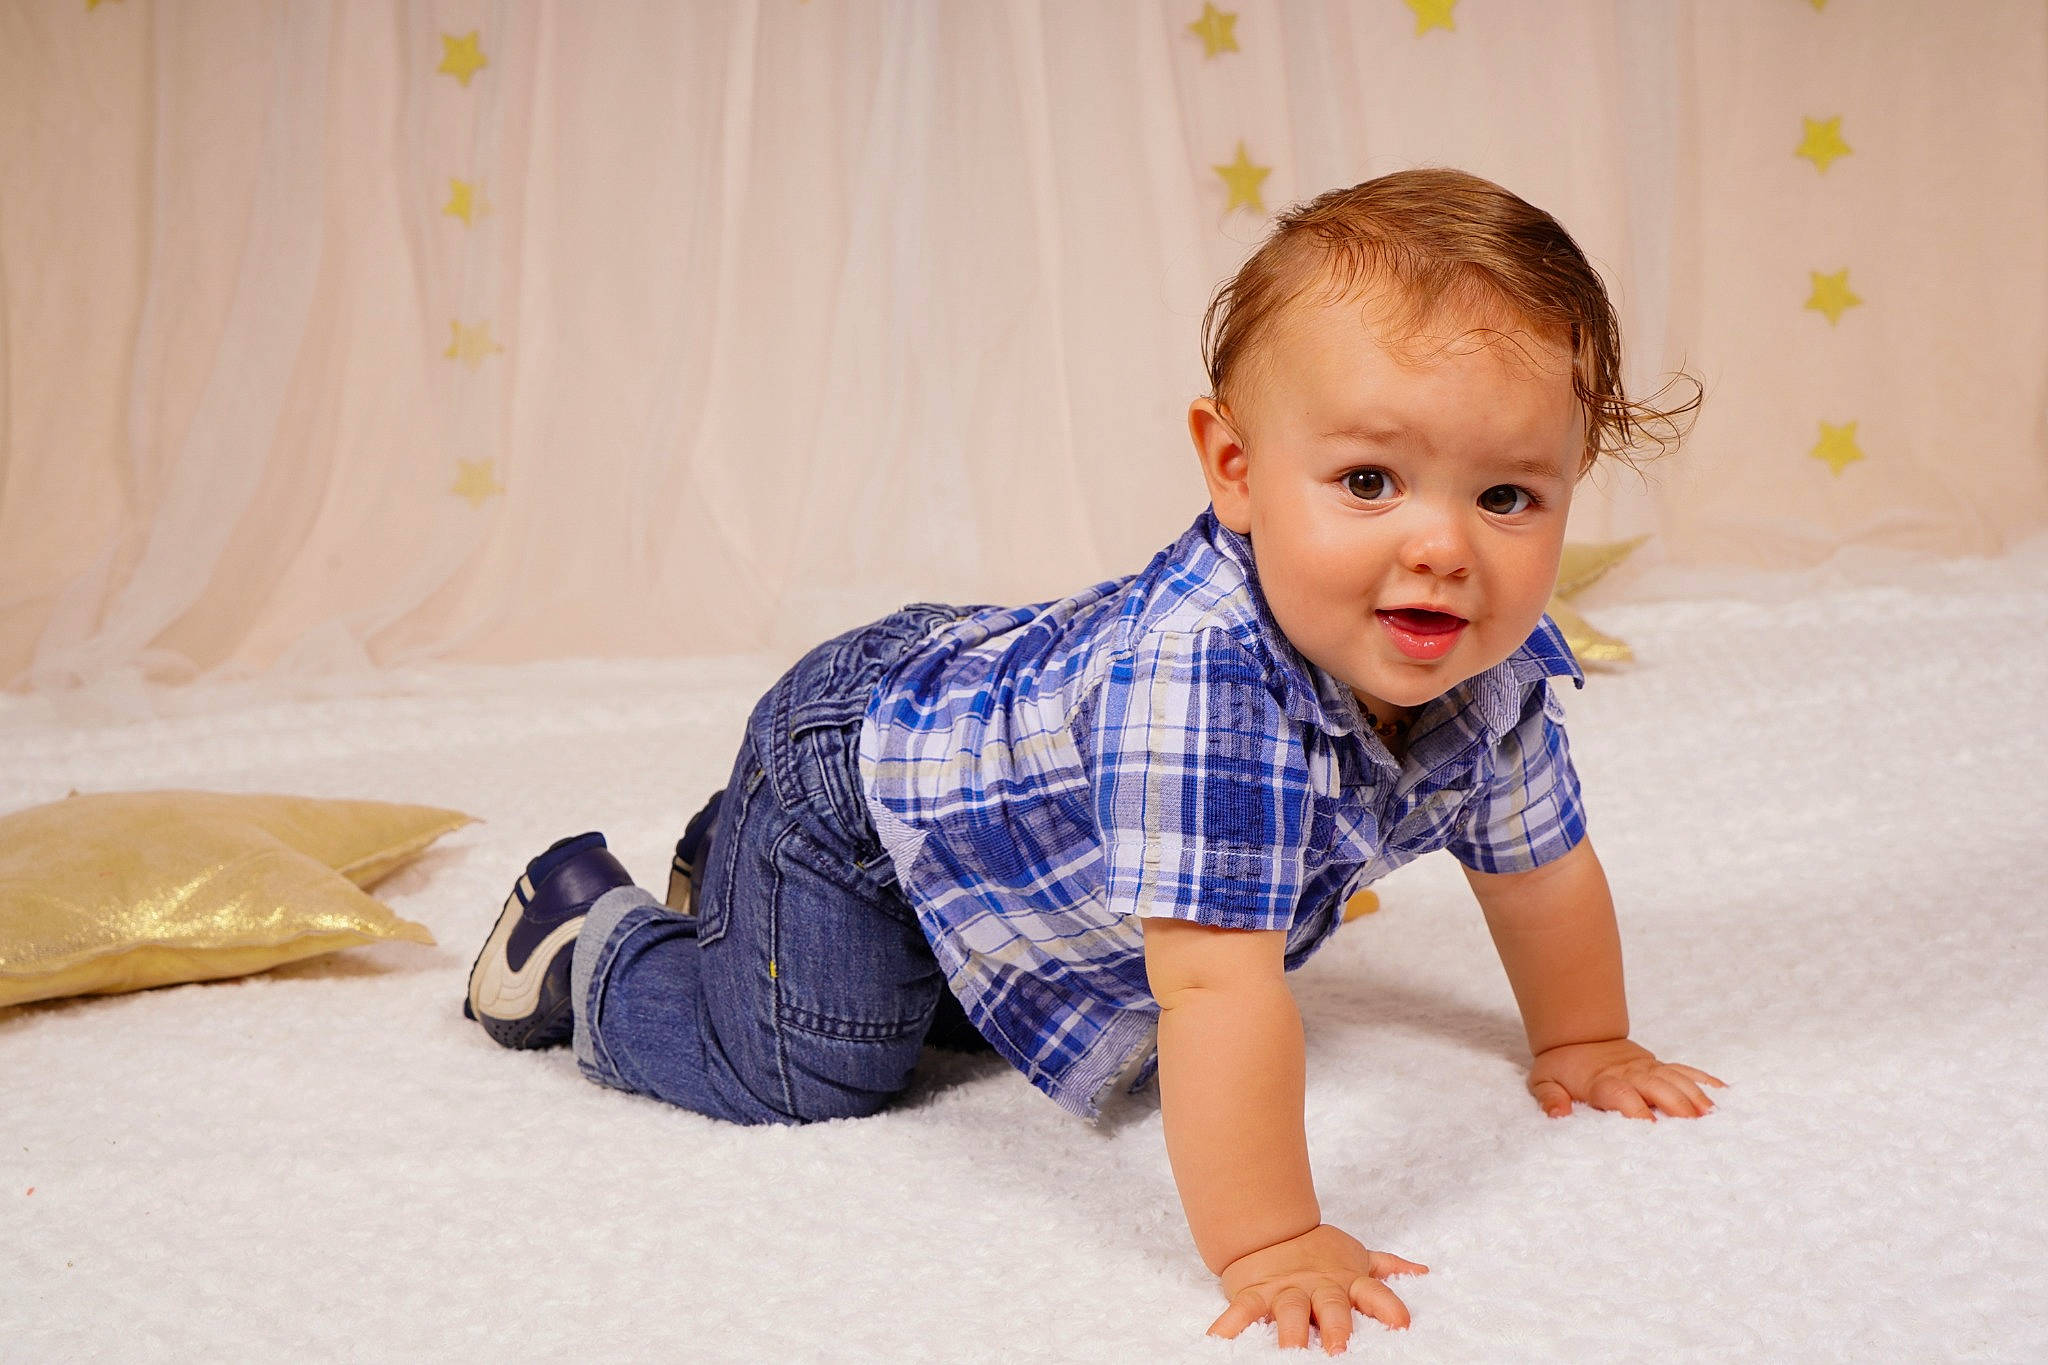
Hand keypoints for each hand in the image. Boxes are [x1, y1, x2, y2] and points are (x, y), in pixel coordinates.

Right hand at [1208, 1223, 1427, 1353]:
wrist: (1268, 1227)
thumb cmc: (1317, 1251)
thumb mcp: (1355, 1256)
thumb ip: (1386, 1267)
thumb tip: (1422, 1272)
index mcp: (1345, 1279)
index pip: (1372, 1291)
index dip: (1387, 1306)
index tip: (1402, 1323)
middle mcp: (1317, 1286)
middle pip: (1330, 1305)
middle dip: (1336, 1326)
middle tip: (1339, 1349)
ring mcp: (1285, 1290)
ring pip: (1290, 1311)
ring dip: (1291, 1332)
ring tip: (1290, 1353)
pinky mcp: (1255, 1294)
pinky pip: (1243, 1310)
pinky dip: (1230, 1324)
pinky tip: (1220, 1340)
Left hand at [1528, 1037, 1725, 1118]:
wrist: (1576, 1033)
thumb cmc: (1561, 1064)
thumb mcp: (1544, 1080)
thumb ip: (1549, 1097)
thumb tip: (1557, 1114)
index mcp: (1602, 1082)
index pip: (1623, 1096)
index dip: (1638, 1113)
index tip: (1653, 1130)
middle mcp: (1630, 1074)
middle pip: (1659, 1088)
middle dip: (1677, 1107)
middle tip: (1697, 1128)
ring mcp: (1647, 1068)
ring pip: (1676, 1079)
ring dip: (1696, 1096)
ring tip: (1715, 1116)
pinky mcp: (1658, 1064)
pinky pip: (1684, 1070)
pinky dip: (1704, 1080)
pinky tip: (1723, 1094)